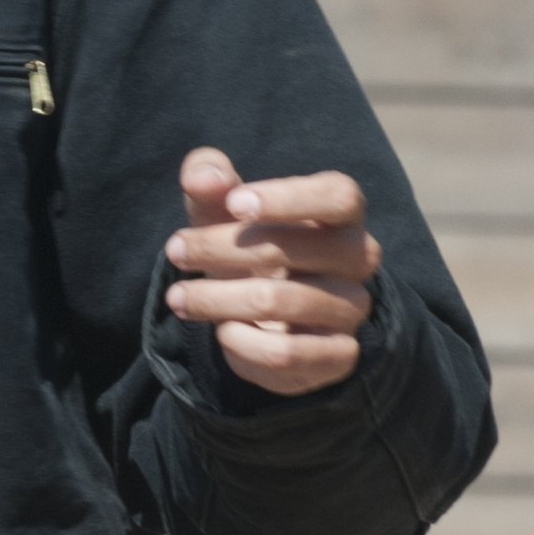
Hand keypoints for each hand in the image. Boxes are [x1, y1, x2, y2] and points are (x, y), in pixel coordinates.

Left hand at [165, 148, 379, 397]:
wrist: (264, 314)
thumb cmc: (247, 244)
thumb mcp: (223, 207)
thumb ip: (210, 180)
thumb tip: (202, 178)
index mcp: (341, 214)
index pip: (339, 196)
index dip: (289, 198)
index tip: (234, 204)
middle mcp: (358, 259)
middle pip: (297, 250)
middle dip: (222, 249)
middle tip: (175, 250)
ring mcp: (353, 308)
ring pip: (281, 303)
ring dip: (217, 300)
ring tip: (178, 297)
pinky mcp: (338, 356)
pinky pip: (285, 353)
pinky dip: (240, 343)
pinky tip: (222, 331)